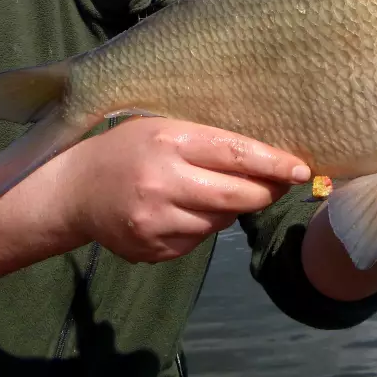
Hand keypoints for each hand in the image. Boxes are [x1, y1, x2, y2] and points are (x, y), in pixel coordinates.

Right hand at [54, 117, 311, 263]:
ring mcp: (158, 222)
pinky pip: (198, 240)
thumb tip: (266, 156)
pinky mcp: (154, 249)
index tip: (302, 169)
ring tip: (208, 190)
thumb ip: (208, 139)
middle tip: (277, 185)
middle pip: (238, 196)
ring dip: (230, 209)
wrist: (74, 191)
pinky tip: (184, 210)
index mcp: (169, 142)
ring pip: (221, 221)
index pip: (237, 154)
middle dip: (264, 192)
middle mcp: (164, 183)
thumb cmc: (126, 148)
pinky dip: (203, 226)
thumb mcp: (162, 127)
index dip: (274, 163)